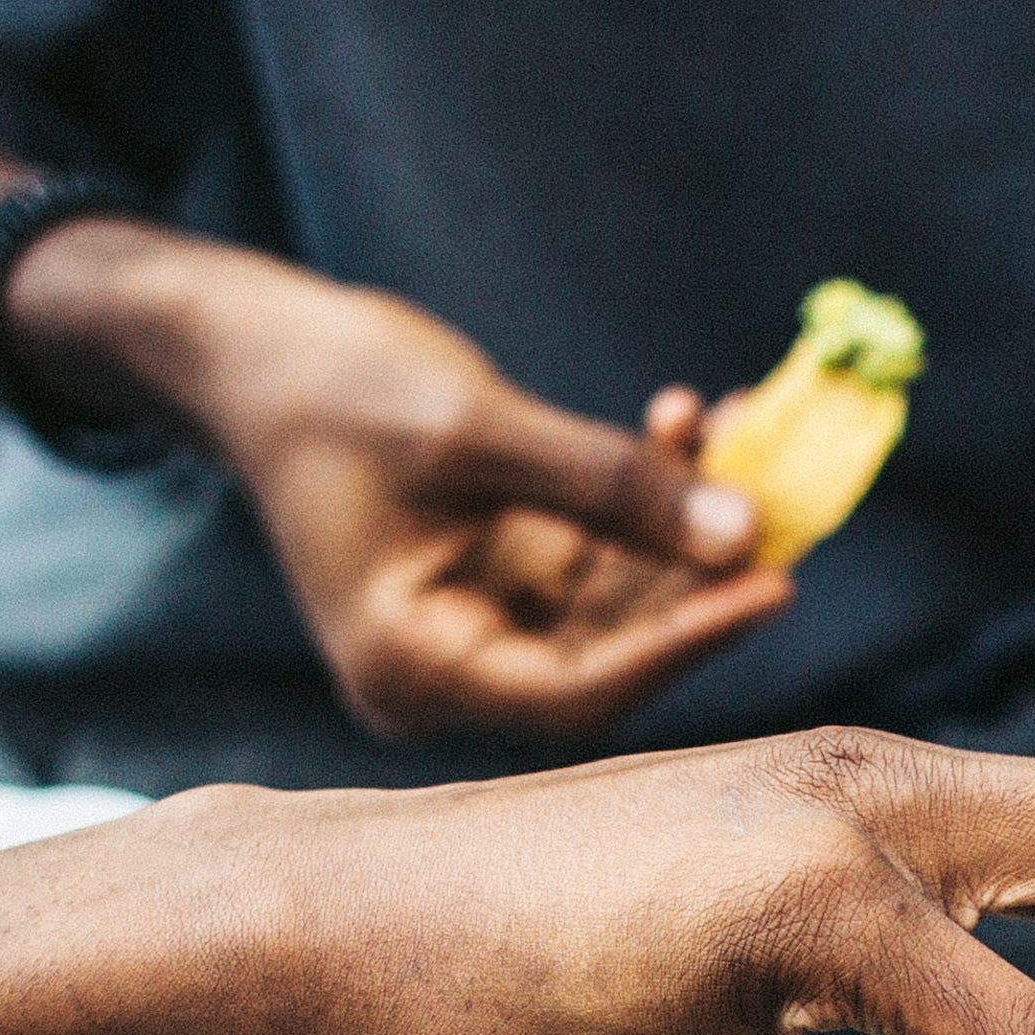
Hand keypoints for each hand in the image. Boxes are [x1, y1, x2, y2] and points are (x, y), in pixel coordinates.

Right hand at [109, 248, 787, 742]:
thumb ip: (610, 485)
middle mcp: (446, 667)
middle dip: (697, 571)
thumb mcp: (473, 428)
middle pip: (609, 651)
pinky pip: (596, 550)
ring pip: (614, 596)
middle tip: (788, 502)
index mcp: (412, 668)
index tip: (774, 580)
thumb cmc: (328, 383)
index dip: (681, 640)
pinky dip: (645, 494)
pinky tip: (688, 422)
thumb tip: (746, 532)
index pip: (577, 690)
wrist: (246, 344)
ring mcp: (474, 620)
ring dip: (683, 519)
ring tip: (742, 426)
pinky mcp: (498, 571)